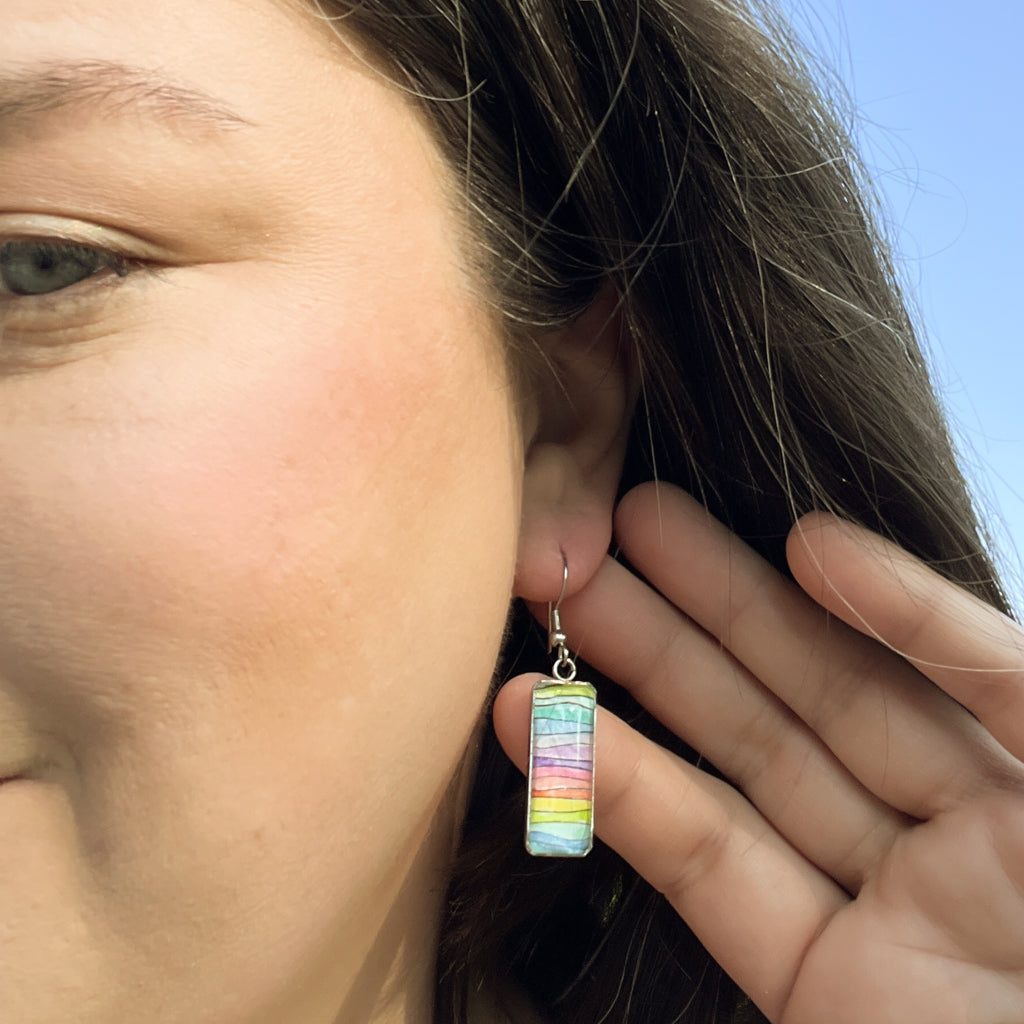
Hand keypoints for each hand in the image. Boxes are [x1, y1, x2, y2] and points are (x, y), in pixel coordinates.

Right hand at [494, 482, 1023, 1022]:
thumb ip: (999, 673)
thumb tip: (839, 559)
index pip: (947, 666)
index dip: (868, 599)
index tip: (786, 536)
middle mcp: (964, 843)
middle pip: (817, 697)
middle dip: (712, 607)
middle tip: (613, 529)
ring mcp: (881, 919)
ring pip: (743, 772)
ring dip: (641, 687)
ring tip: (557, 606)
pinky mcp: (812, 991)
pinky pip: (709, 873)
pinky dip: (624, 799)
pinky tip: (550, 735)